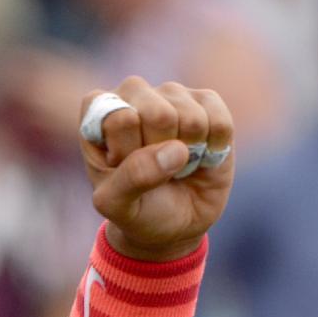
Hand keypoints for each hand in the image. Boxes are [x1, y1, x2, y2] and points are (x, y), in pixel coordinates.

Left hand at [81, 77, 234, 261]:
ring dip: (187, 154)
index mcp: (97, 115)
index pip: (118, 118)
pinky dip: (214, 149)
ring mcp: (171, 95)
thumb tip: (176, 150)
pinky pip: (220, 122)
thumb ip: (132, 178)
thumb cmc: (136, 209)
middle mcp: (133, 95)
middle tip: (153, 168)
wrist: (174, 222)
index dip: (126, 151)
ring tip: (174, 163)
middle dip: (159, 152)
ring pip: (191, 118)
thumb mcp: (117, 205)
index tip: (121, 167)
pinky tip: (200, 155)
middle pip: (158, 115)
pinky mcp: (207, 102)